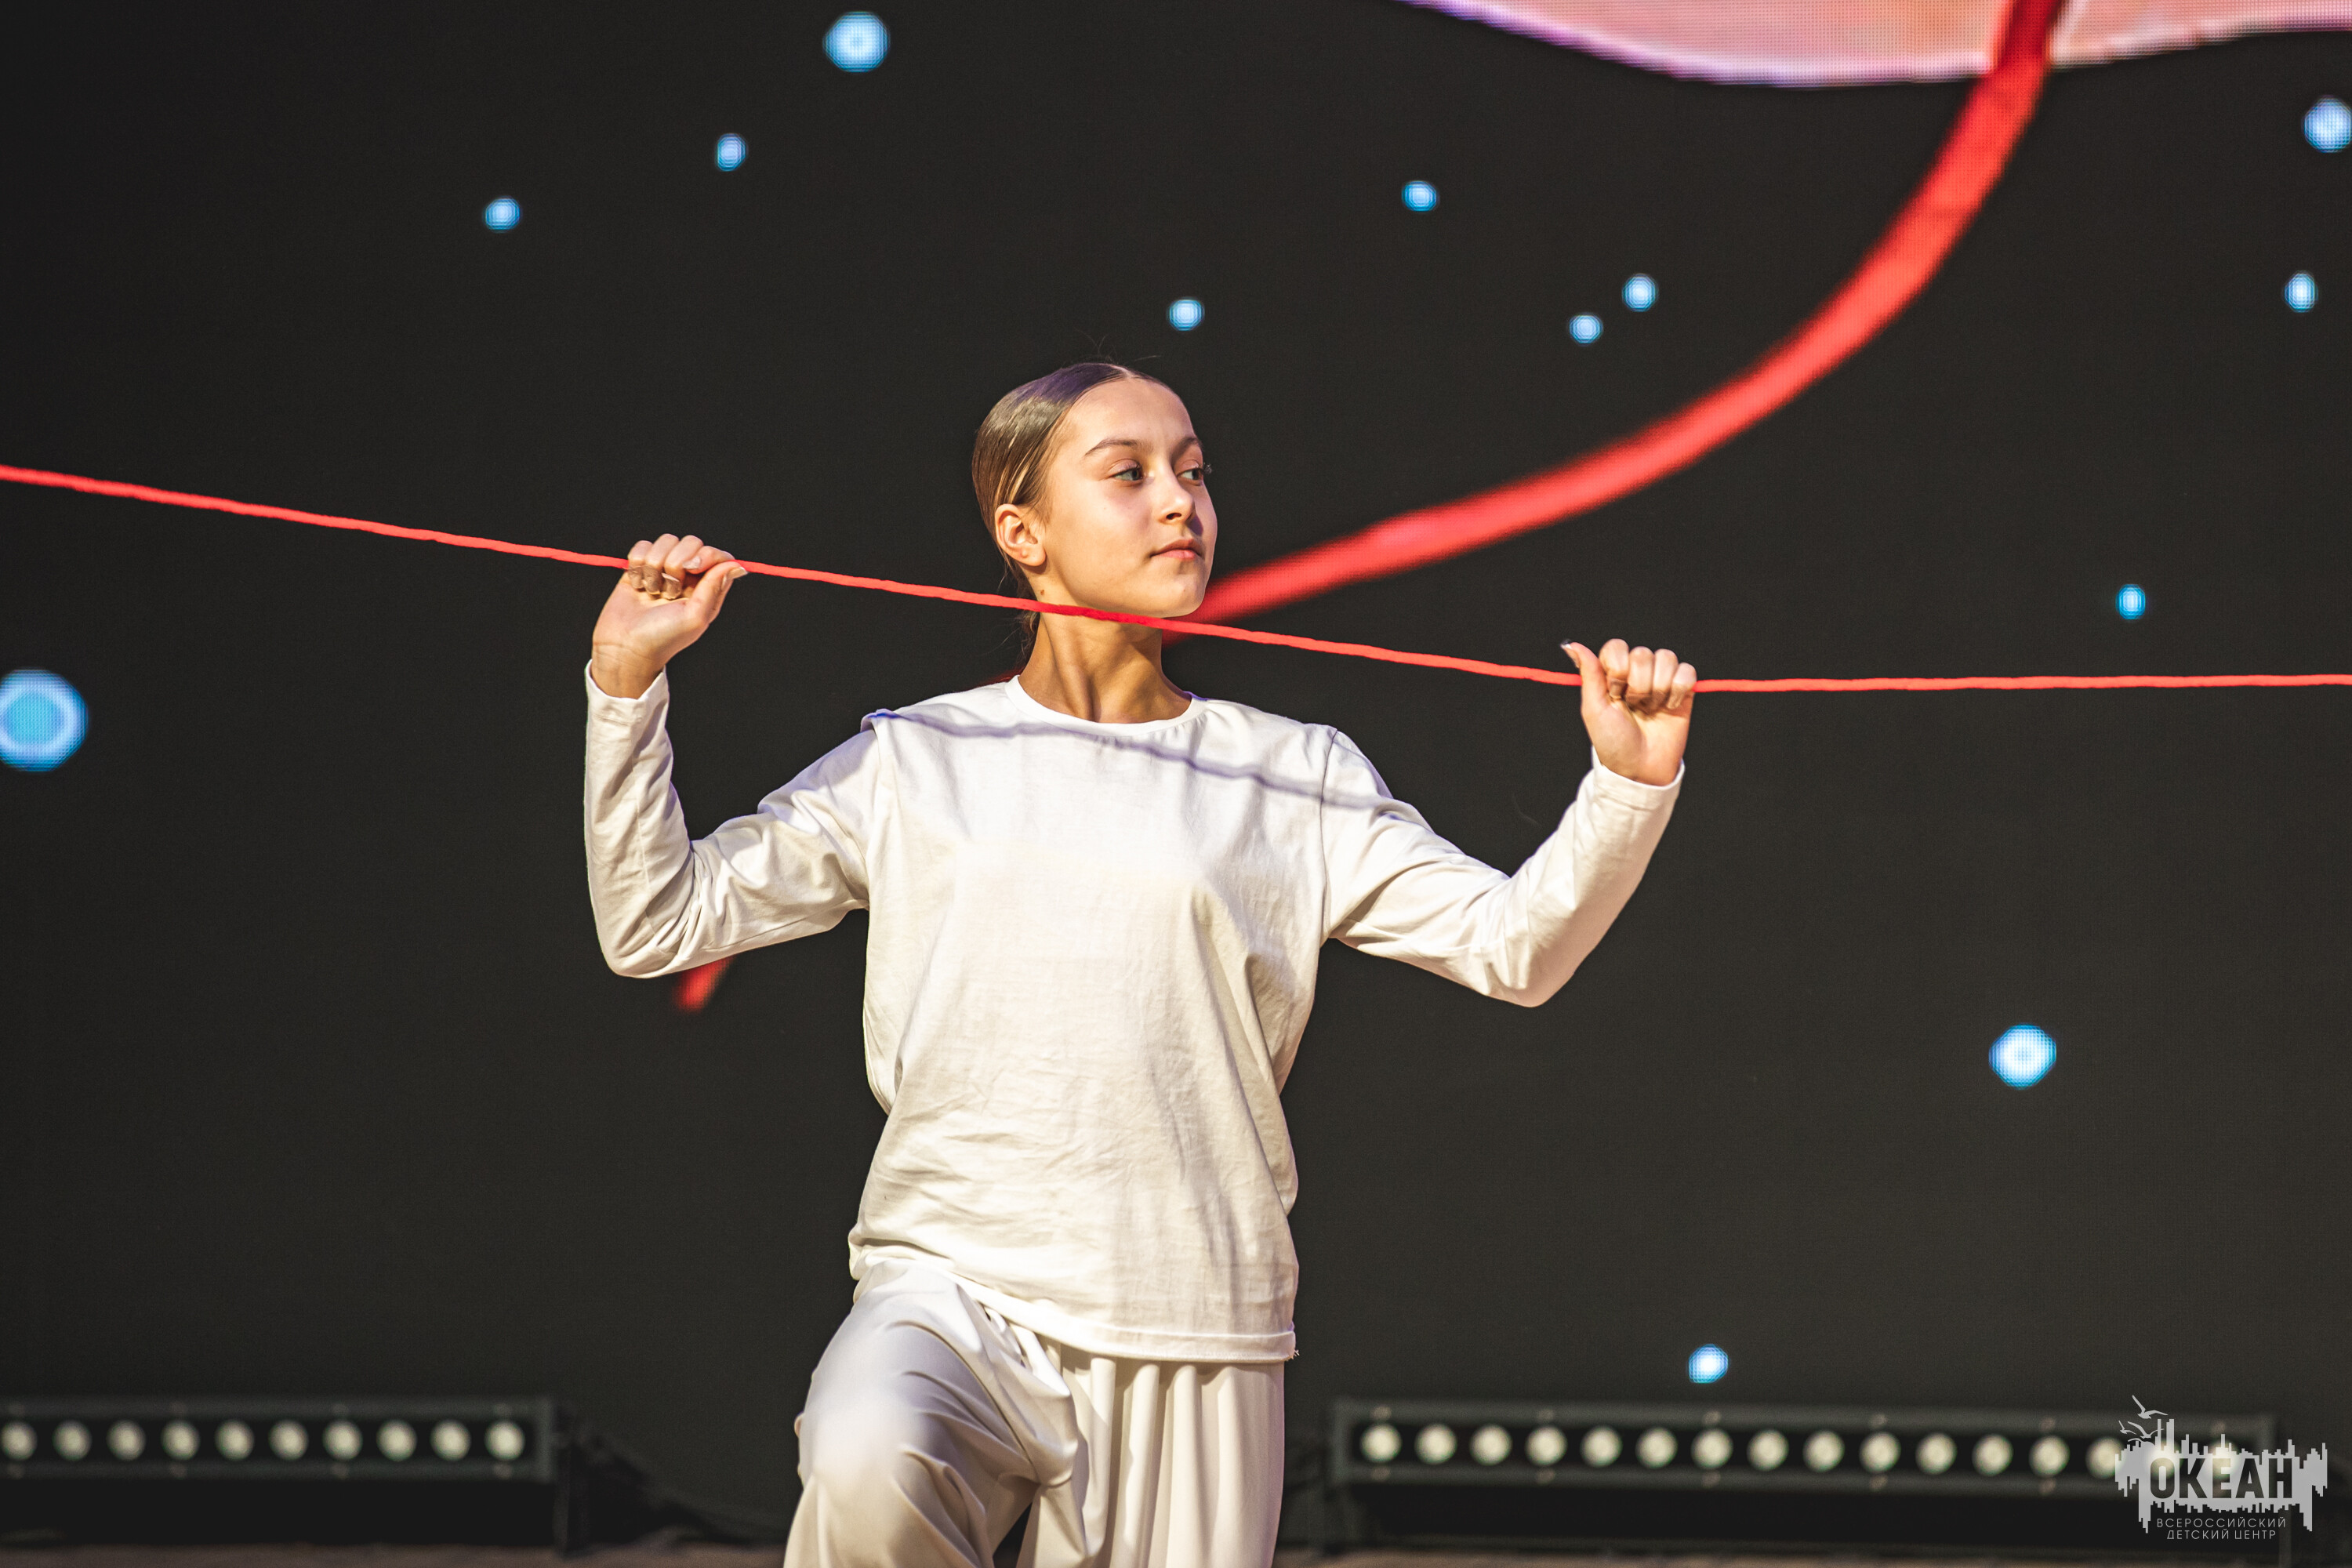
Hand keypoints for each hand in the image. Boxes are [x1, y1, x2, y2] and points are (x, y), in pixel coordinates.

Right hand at [589, 534, 747, 697]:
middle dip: (676, 563)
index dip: (707, 554)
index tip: (692, 568)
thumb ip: (714, 588)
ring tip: (652, 592)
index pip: (717, 555)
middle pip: (691, 542)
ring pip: (666, 541)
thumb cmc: (663, 638)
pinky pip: (642, 546)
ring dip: (655, 567)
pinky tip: (637, 587)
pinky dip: (638, 565)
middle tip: (668, 592)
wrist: (624, 646)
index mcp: (707, 588)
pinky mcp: (640, 566)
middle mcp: (688, 576)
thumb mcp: (695, 618)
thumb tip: (734, 564)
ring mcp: (663, 569)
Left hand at [1563, 638, 1695, 785]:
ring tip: (1651, 709)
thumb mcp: (1594, 709)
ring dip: (1657, 689)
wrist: (1640, 767)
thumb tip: (1571, 645)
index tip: (1614, 693)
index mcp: (1613, 672)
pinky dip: (1678, 690)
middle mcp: (1638, 672)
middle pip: (1643, 653)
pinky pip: (1687, 671)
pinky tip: (1669, 707)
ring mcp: (1661, 679)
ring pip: (1667, 658)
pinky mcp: (1683, 690)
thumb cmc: (1613, 741)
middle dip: (1637, 685)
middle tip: (1633, 707)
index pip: (1617, 646)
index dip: (1617, 669)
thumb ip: (1589, 673)